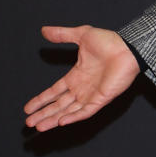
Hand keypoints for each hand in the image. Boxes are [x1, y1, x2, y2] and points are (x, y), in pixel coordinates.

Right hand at [24, 26, 140, 131]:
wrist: (127, 47)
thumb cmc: (110, 42)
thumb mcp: (81, 35)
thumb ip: (62, 35)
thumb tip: (44, 30)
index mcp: (76, 76)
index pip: (54, 92)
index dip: (41, 100)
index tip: (28, 107)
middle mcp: (82, 88)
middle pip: (58, 105)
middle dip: (43, 114)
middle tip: (29, 122)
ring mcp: (91, 95)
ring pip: (68, 111)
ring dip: (53, 119)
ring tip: (39, 126)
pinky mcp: (101, 99)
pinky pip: (85, 111)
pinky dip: (73, 117)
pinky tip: (61, 122)